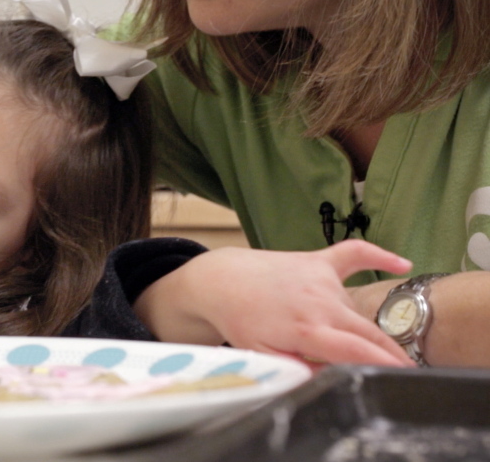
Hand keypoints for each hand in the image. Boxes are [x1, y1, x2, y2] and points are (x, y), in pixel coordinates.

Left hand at [138, 239, 415, 368]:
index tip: (404, 376)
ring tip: (343, 339)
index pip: (355, 350)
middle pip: (367, 331)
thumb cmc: (241, 321)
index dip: (382, 364)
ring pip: (356, 310)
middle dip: (391, 353)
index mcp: (306, 328)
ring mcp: (320, 278)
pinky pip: (354, 253)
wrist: (221, 281)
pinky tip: (404, 263)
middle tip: (409, 372)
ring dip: (359, 327)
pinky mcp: (318, 260)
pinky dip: (379, 256)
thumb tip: (327, 376)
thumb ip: (297, 368)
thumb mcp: (264, 355)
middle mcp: (319, 301)